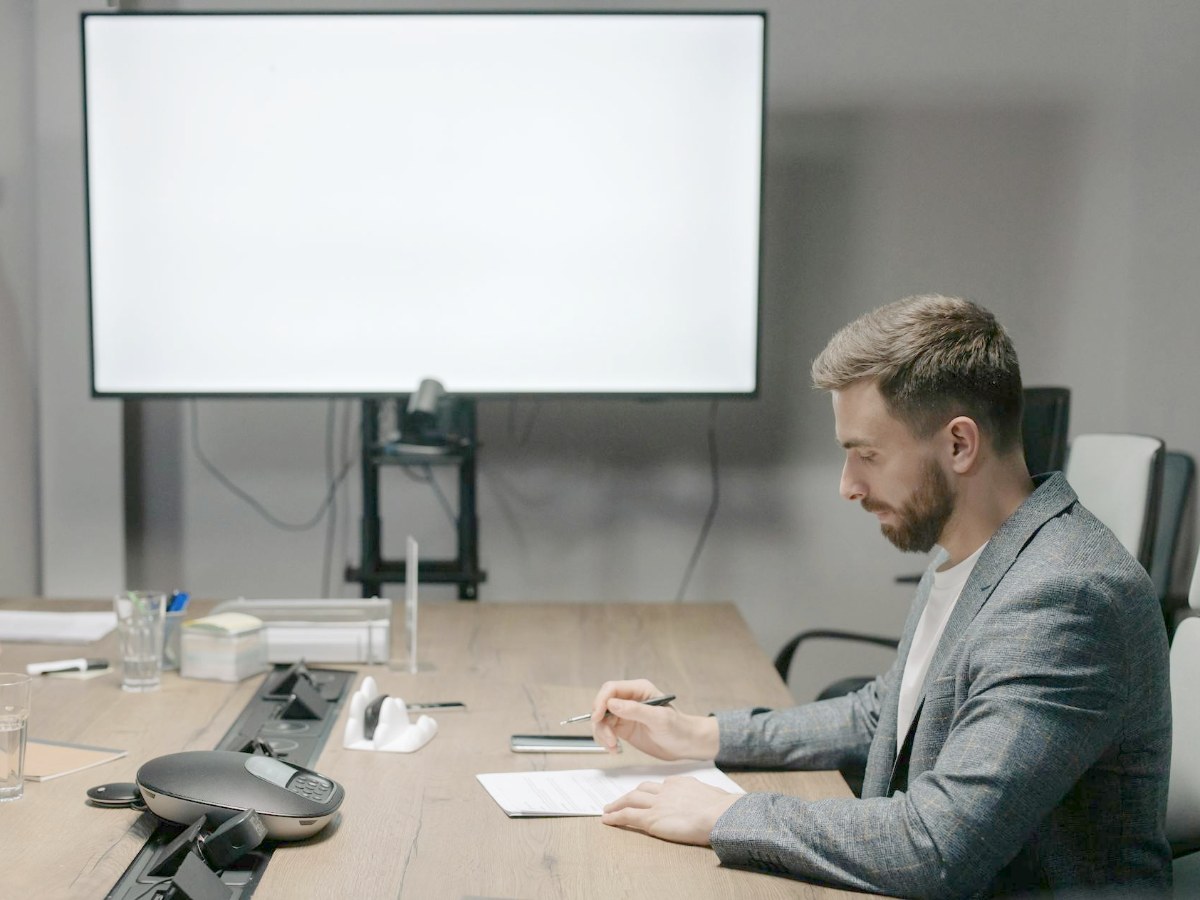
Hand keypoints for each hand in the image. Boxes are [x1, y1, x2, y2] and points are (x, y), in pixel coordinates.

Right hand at [589, 679, 718, 759]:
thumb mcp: (659, 718)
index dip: (601, 701)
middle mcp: (629, 700)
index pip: (611, 689)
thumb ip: (635, 710)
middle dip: (601, 722)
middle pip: (602, 705)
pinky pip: (606, 731)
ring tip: (613, 747)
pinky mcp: (623, 728)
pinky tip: (615, 749)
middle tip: (609, 739)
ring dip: (603, 734)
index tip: (597, 717)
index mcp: (639, 689)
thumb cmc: (678, 728)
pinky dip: (606, 741)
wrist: (686, 744)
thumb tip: (611, 704)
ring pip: (602, 720)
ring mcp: (625, 714)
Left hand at [601, 775, 739, 845]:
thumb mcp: (712, 795)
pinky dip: (615, 817)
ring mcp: (657, 804)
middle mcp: (665, 790)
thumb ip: (703, 797)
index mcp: (680, 783)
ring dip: (617, 804)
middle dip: (629, 795)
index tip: (645, 796)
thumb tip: (708, 802)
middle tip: (619, 800)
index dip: (649, 792)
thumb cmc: (723, 808)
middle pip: (641, 789)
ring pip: (630, 800)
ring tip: (607, 809)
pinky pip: (627, 816)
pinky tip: (607, 820)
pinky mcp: (651, 819)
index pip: (660, 786)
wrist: (720, 814)